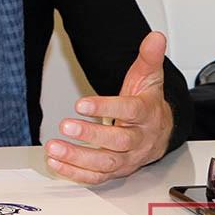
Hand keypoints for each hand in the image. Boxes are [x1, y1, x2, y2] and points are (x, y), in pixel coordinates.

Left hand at [44, 31, 173, 184]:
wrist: (161, 132)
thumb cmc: (148, 104)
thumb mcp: (148, 78)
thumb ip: (148, 57)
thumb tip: (155, 37)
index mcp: (146, 115)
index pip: (129, 112)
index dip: (106, 108)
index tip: (81, 104)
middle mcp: (139, 140)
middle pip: (118, 142)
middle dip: (91, 136)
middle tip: (66, 125)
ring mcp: (127, 158)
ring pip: (105, 163)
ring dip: (77, 158)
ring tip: (53, 148)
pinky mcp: (115, 171)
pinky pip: (96, 177)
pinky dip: (75, 173)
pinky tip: (55, 163)